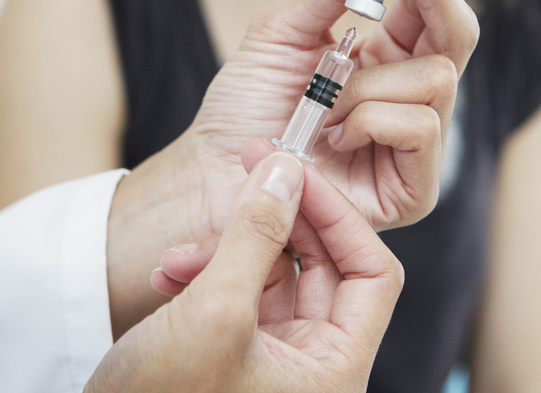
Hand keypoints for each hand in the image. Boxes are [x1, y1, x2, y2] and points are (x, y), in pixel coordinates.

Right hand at [86, 151, 403, 392]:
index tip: (294, 172)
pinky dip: (208, 271)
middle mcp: (315, 365)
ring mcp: (277, 358)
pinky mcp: (240, 351)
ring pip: (275, 271)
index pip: (372, 274)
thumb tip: (286, 170)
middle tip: (247, 169)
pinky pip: (242, 290)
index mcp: (335, 370)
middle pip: (324, 264)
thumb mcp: (213, 312)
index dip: (339, 216)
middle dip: (276, 220)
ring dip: (228, 248)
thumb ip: (255, 234)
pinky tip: (168, 274)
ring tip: (177, 257)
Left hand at [193, 0, 478, 229]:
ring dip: (370, 83)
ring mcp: (414, 145)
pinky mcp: (412, 188)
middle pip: (457, 37)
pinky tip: (334, 137)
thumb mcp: (282, 31)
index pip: (429, 8)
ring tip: (322, 106)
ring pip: (437, 80)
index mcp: (385, 58)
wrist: (212, 173)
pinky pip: (422, 127)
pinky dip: (371, 120)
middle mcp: (407, 97)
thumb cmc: (244, 107)